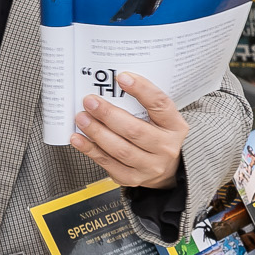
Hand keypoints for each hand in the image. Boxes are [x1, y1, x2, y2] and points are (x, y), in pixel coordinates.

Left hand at [72, 71, 189, 188]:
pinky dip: (90, 149)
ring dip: (97, 132)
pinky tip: (79, 139)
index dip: (142, 90)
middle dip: (108, 114)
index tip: (122, 77)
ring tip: (82, 118)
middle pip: (135, 130)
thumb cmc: (158, 135)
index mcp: (175, 126)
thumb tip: (112, 87)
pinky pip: (108, 163)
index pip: (160, 105)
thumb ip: (144, 104)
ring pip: (120, 149)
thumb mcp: (161, 118)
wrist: (166, 169)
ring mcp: (150, 166)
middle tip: (90, 101)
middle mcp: (165, 147)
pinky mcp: (132, 178)